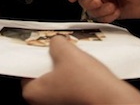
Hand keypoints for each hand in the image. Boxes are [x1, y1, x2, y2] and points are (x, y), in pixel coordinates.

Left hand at [21, 35, 139, 104]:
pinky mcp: (74, 102)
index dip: (34, 56)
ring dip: (64, 66)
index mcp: (34, 93)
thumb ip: (56, 43)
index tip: (40, 45)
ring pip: (57, 79)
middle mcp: (44, 102)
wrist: (113, 99)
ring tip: (73, 55)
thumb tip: (55, 41)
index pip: (26, 70)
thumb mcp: (66, 52)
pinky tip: (82, 65)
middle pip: (42, 73)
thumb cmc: (87, 84)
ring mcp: (60, 103)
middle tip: (59, 47)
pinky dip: (73, 75)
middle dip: (51, 59)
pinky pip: (69, 85)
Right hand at [66, 0, 139, 20]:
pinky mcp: (112, 13)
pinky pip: (101, 18)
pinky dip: (108, 16)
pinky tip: (116, 11)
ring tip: (112, 5)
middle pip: (84, 1)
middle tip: (98, 1)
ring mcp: (106, 2)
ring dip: (101, 10)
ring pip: (92, 11)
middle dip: (90, 3)